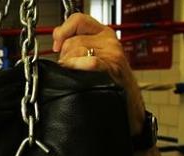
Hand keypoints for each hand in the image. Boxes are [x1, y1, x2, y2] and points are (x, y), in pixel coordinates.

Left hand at [52, 13, 145, 134]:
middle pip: (72, 40)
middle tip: (70, 70)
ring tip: (77, 77)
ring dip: (69, 66)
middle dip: (64, 56)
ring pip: (76, 51)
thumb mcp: (95, 57)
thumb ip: (78, 44)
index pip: (78, 20)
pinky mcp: (112, 68)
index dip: (63, 30)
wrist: (127, 107)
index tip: (56, 44)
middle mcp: (109, 42)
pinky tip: (79, 78)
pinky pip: (89, 62)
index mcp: (104, 34)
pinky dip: (78, 69)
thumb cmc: (107, 86)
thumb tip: (57, 37)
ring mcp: (112, 54)